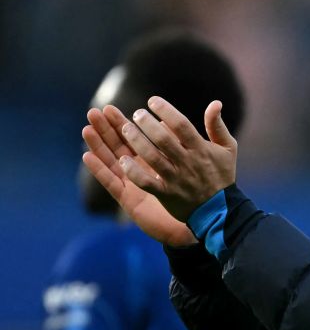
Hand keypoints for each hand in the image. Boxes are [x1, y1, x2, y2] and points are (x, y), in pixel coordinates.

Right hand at [82, 106, 197, 246]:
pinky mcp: (130, 201)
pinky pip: (113, 184)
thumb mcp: (196, 164)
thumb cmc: (199, 194)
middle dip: (108, 129)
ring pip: (113, 161)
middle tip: (96, 111)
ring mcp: (134, 185)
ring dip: (99, 145)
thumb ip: (186, 142)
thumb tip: (172, 121)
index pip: (136, 138)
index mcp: (155, 160)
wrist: (202, 221)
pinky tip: (87, 156)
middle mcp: (142, 171)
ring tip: (87, 127)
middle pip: (120, 146)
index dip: (123, 123)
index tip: (113, 108)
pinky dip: (100, 170)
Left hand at [117, 96, 236, 221]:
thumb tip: (215, 103)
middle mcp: (187, 163)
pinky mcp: (166, 195)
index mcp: (201, 149)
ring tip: (125, 128)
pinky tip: (122, 160)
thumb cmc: (221, 175)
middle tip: (137, 114)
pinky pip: (146, 183)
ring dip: (137, 141)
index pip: (181, 125)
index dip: (165, 110)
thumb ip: (217, 126)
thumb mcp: (227, 148)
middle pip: (163, 140)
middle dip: (147, 123)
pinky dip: (133, 172)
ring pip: (153, 158)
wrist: (219, 210)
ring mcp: (176, 179)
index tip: (152, 101)